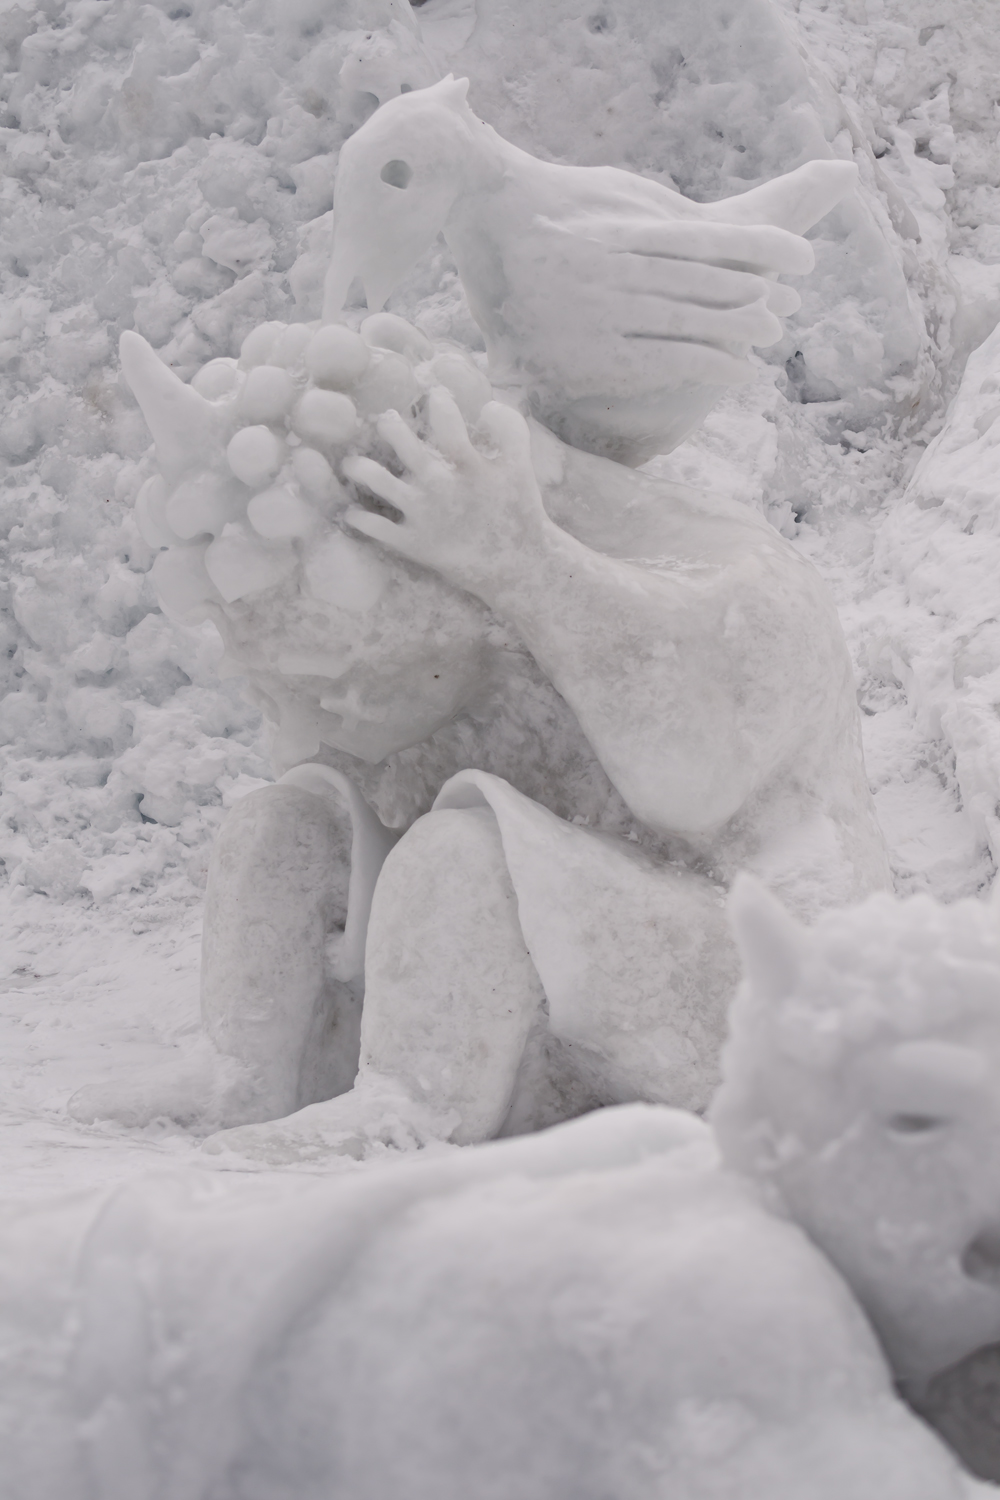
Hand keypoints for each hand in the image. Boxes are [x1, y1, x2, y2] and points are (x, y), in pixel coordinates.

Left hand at [342, 390, 548, 599]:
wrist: (516, 566)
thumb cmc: (518, 512)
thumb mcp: (522, 469)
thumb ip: (511, 431)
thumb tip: (488, 406)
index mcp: (468, 467)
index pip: (449, 425)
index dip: (440, 405)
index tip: (434, 395)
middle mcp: (441, 487)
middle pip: (407, 450)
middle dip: (391, 429)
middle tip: (385, 420)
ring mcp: (424, 515)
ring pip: (381, 484)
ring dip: (362, 469)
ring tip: (352, 463)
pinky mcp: (414, 543)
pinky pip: (377, 528)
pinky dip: (359, 519)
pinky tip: (352, 513)